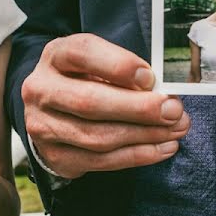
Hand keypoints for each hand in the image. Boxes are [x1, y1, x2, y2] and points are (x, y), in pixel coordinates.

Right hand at [22, 34, 189, 178]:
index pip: (82, 53)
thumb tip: (162, 93)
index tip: (151, 78)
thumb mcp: (98, 63)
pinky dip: (137, 156)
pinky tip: (162, 148)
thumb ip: (124, 72)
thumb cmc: (84, 81)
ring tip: (174, 130)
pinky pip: (101, 161)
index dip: (118, 65)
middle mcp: (40, 90)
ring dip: (143, 135)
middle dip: (139, 109)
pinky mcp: (55, 156)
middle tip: (173, 110)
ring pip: (97, 136)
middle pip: (89, 102)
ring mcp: (42, 126)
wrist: (51, 111)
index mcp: (54, 56)